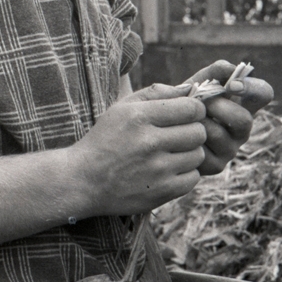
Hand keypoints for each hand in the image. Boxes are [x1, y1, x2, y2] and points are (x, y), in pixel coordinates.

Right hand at [69, 85, 208, 216]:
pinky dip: (185, 174)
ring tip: (171, 153)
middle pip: (199, 132)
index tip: (186, 115)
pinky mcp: (161, 192)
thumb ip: (156, 93)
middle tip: (179, 135)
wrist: (83, 180)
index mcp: (139, 116)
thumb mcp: (122, 108)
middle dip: (193, 131)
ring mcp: (156, 170)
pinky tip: (168, 170)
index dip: (194, 110)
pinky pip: (193, 178)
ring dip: (189, 153)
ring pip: (198, 155)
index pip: (191, 108)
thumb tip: (190, 89)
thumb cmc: (106, 139)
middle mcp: (149, 142)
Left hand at [181, 61, 274, 174]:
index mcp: (243, 104)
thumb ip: (216, 70)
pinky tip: (180, 133)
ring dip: (196, 120)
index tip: (231, 85)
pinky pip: (200, 149)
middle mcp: (242, 129)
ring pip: (216, 133)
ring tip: (183, 116)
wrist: (164, 125)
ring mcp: (231, 149)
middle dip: (217, 107)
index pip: (264, 93)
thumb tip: (231, 69)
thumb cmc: (186, 100)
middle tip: (199, 101)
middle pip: (243, 119)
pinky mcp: (216, 165)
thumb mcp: (199, 81)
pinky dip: (186, 136)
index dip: (252, 87)